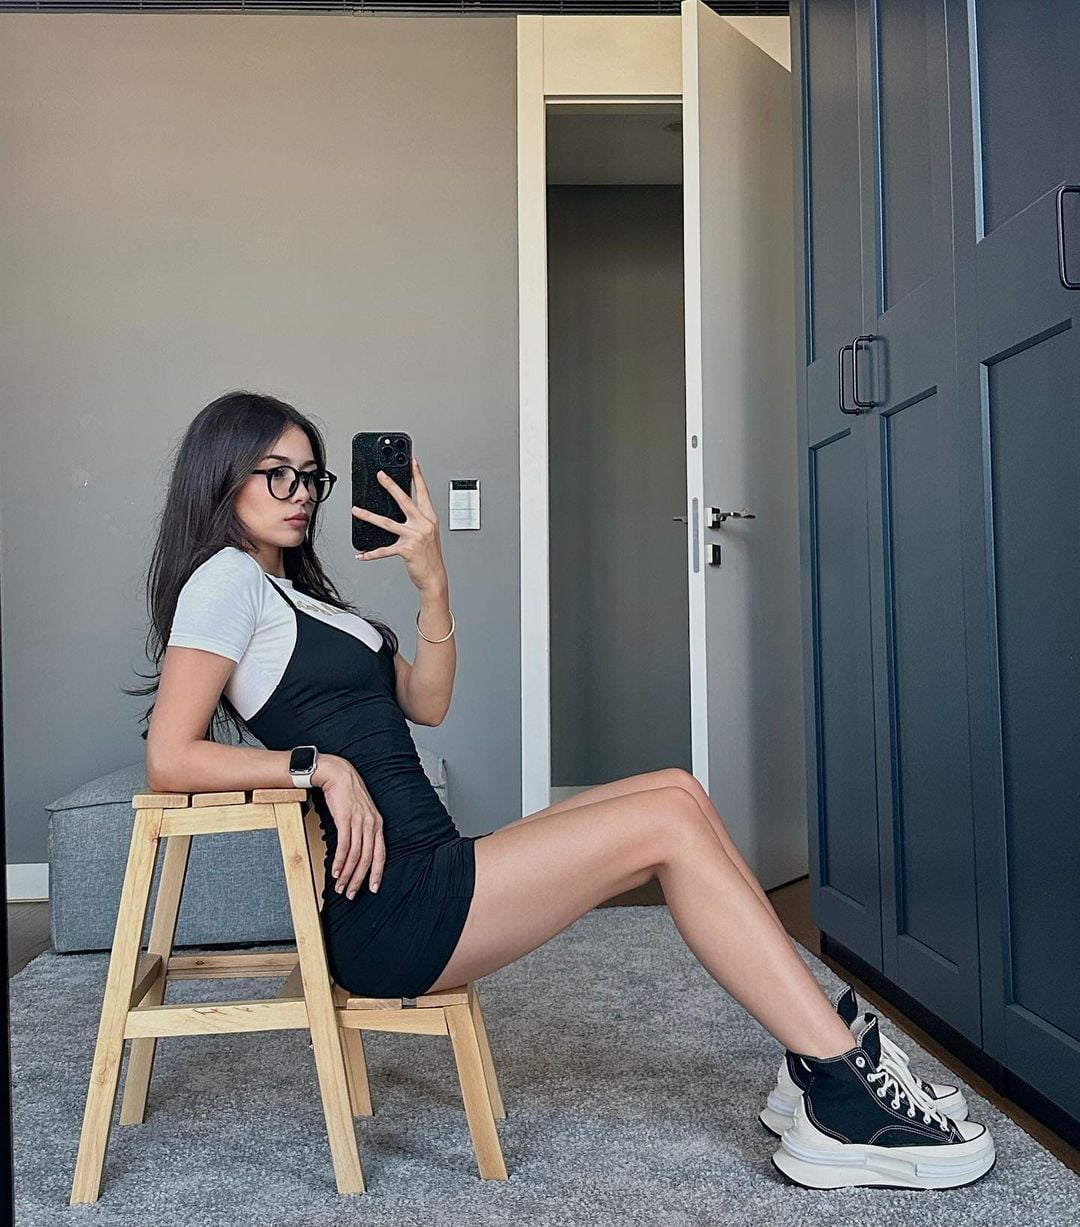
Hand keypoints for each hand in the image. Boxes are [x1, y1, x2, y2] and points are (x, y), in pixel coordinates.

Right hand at [312, 755, 385, 898]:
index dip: (377, 873)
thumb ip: (362, 830)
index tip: (372, 889)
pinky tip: (335, 871)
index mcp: (377, 824)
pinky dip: (340, 861)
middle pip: (367, 859)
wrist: (338, 774)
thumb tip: (356, 850)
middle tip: (350, 894)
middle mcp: (371, 824)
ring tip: (339, 886)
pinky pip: (344, 846)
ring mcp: (359, 822)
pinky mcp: (346, 819)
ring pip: (356, 855)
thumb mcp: (361, 813)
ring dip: (347, 874)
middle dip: (359, 879)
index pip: (380, 854)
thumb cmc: (347, 794)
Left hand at [352, 456, 447, 593]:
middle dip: (391, 486)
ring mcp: (415, 537)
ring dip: (369, 516)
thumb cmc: (430, 556)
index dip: (418, 476)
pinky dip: (371, 554)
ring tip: (356, 510)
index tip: (412, 462)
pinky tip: (361, 554)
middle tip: (381, 475)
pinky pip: (384, 550)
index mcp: (430, 518)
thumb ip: (417, 520)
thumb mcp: (428, 533)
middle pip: (405, 501)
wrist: (435, 577)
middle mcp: (423, 525)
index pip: (423, 492)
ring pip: (387, 523)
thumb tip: (402, 508)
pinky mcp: (406, 550)